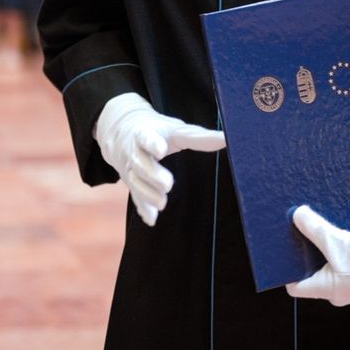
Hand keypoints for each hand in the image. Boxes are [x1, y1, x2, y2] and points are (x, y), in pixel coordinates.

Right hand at [93, 93, 224, 225]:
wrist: (121, 131)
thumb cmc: (158, 131)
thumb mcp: (175, 129)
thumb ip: (200, 137)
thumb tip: (228, 138)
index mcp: (146, 133)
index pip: (147, 137)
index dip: (153, 143)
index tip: (162, 150)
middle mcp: (135, 151)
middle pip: (140, 163)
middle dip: (152, 174)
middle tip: (168, 184)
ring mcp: (130, 168)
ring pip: (135, 182)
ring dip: (147, 194)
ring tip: (163, 203)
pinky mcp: (130, 181)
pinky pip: (134, 196)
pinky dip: (143, 208)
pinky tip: (151, 219)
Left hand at [285, 205, 349, 306]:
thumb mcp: (341, 243)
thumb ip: (316, 229)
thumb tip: (295, 215)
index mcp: (328, 290)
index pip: (295, 286)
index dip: (284, 268)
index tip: (279, 248)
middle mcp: (337, 289)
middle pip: (309, 271)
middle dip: (302, 251)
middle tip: (292, 229)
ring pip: (327, 262)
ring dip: (320, 244)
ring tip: (312, 224)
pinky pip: (342, 257)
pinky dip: (337, 243)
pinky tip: (336, 227)